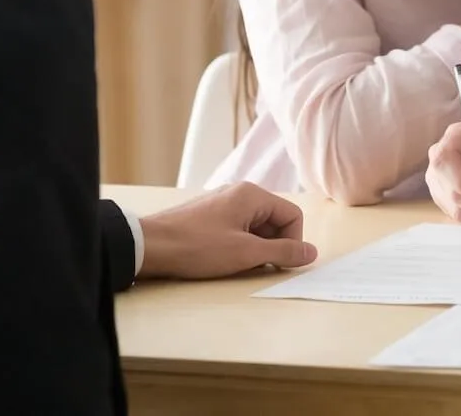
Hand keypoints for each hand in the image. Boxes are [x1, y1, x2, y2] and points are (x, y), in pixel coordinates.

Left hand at [137, 182, 317, 279]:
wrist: (148, 246)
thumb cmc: (198, 247)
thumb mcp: (246, 254)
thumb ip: (283, 252)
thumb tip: (312, 252)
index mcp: (253, 195)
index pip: (292, 215)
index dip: (293, 242)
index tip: (280, 264)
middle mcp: (240, 193)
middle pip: (274, 220)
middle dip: (272, 246)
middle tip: (257, 267)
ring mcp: (222, 203)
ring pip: (255, 227)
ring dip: (255, 248)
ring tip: (237, 265)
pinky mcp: (208, 216)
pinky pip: (237, 228)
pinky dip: (238, 245)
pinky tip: (223, 260)